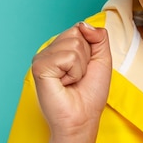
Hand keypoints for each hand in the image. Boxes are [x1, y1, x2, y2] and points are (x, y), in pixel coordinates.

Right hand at [31, 22, 111, 142]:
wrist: (82, 118)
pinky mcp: (39, 67)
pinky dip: (73, 72)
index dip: (90, 48)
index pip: (80, 28)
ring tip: (72, 81)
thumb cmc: (90, 93)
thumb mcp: (102, 59)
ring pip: (74, 44)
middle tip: (78, 76)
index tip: (86, 67)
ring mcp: (42, 58)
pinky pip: (67, 57)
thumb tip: (84, 24)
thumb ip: (98, 37)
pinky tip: (65, 83)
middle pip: (76, 33)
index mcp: (61, 48)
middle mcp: (49, 50)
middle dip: (86, 57)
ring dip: (80, 66)